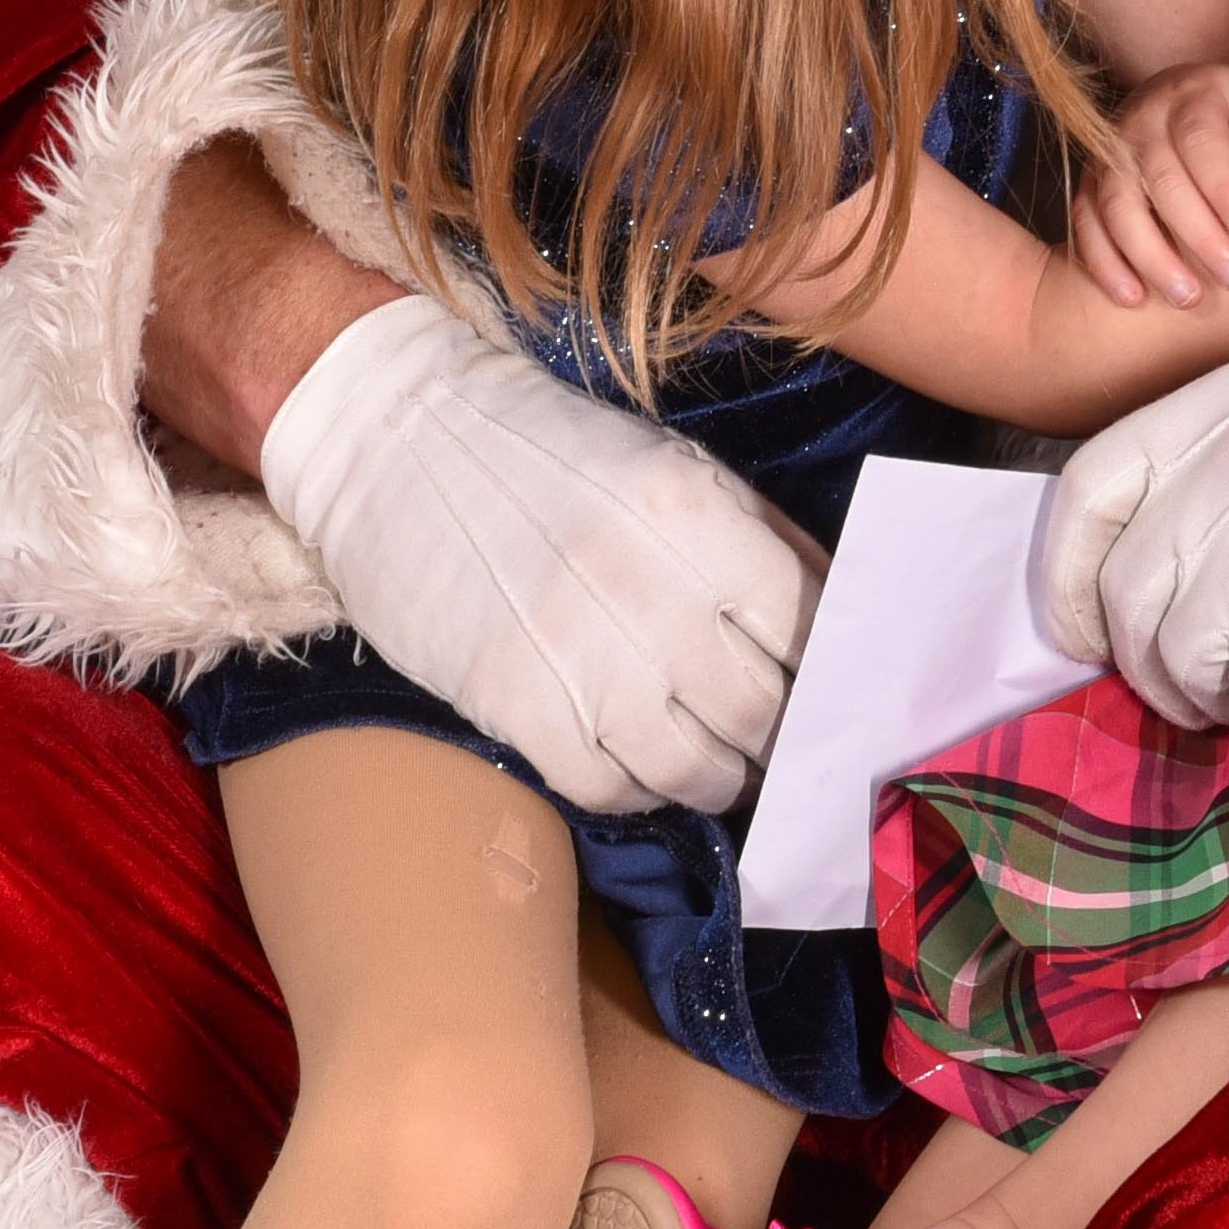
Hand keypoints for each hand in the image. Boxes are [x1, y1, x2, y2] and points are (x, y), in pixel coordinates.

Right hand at [255, 294, 816, 812]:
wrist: (390, 435)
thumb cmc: (546, 448)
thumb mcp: (672, 460)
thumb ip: (760, 535)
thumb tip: (838, 617)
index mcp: (696, 515)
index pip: (806, 628)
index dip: (825, 671)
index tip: (821, 688)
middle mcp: (648, 589)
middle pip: (760, 711)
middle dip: (779, 737)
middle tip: (773, 741)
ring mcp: (576, 652)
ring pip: (693, 770)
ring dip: (718, 780)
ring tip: (717, 766)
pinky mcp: (510, 700)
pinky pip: (606, 789)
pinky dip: (636, 793)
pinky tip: (637, 767)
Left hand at [1039, 355, 1228, 735]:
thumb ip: (1204, 478)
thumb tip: (1117, 570)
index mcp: (1226, 405)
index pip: (1091, 485)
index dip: (1066, 569)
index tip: (1078, 624)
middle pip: (1127, 587)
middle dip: (1142, 656)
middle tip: (1186, 687)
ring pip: (1176, 653)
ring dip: (1205, 692)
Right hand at [1072, 63, 1228, 308]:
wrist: (1165, 104)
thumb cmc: (1222, 119)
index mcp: (1186, 97)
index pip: (1199, 140)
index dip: (1222, 184)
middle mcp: (1138, 123)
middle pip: (1160, 179)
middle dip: (1199, 234)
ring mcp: (1105, 156)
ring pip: (1119, 207)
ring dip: (1152, 257)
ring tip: (1189, 298)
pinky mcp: (1086, 188)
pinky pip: (1085, 226)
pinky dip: (1105, 263)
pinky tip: (1133, 298)